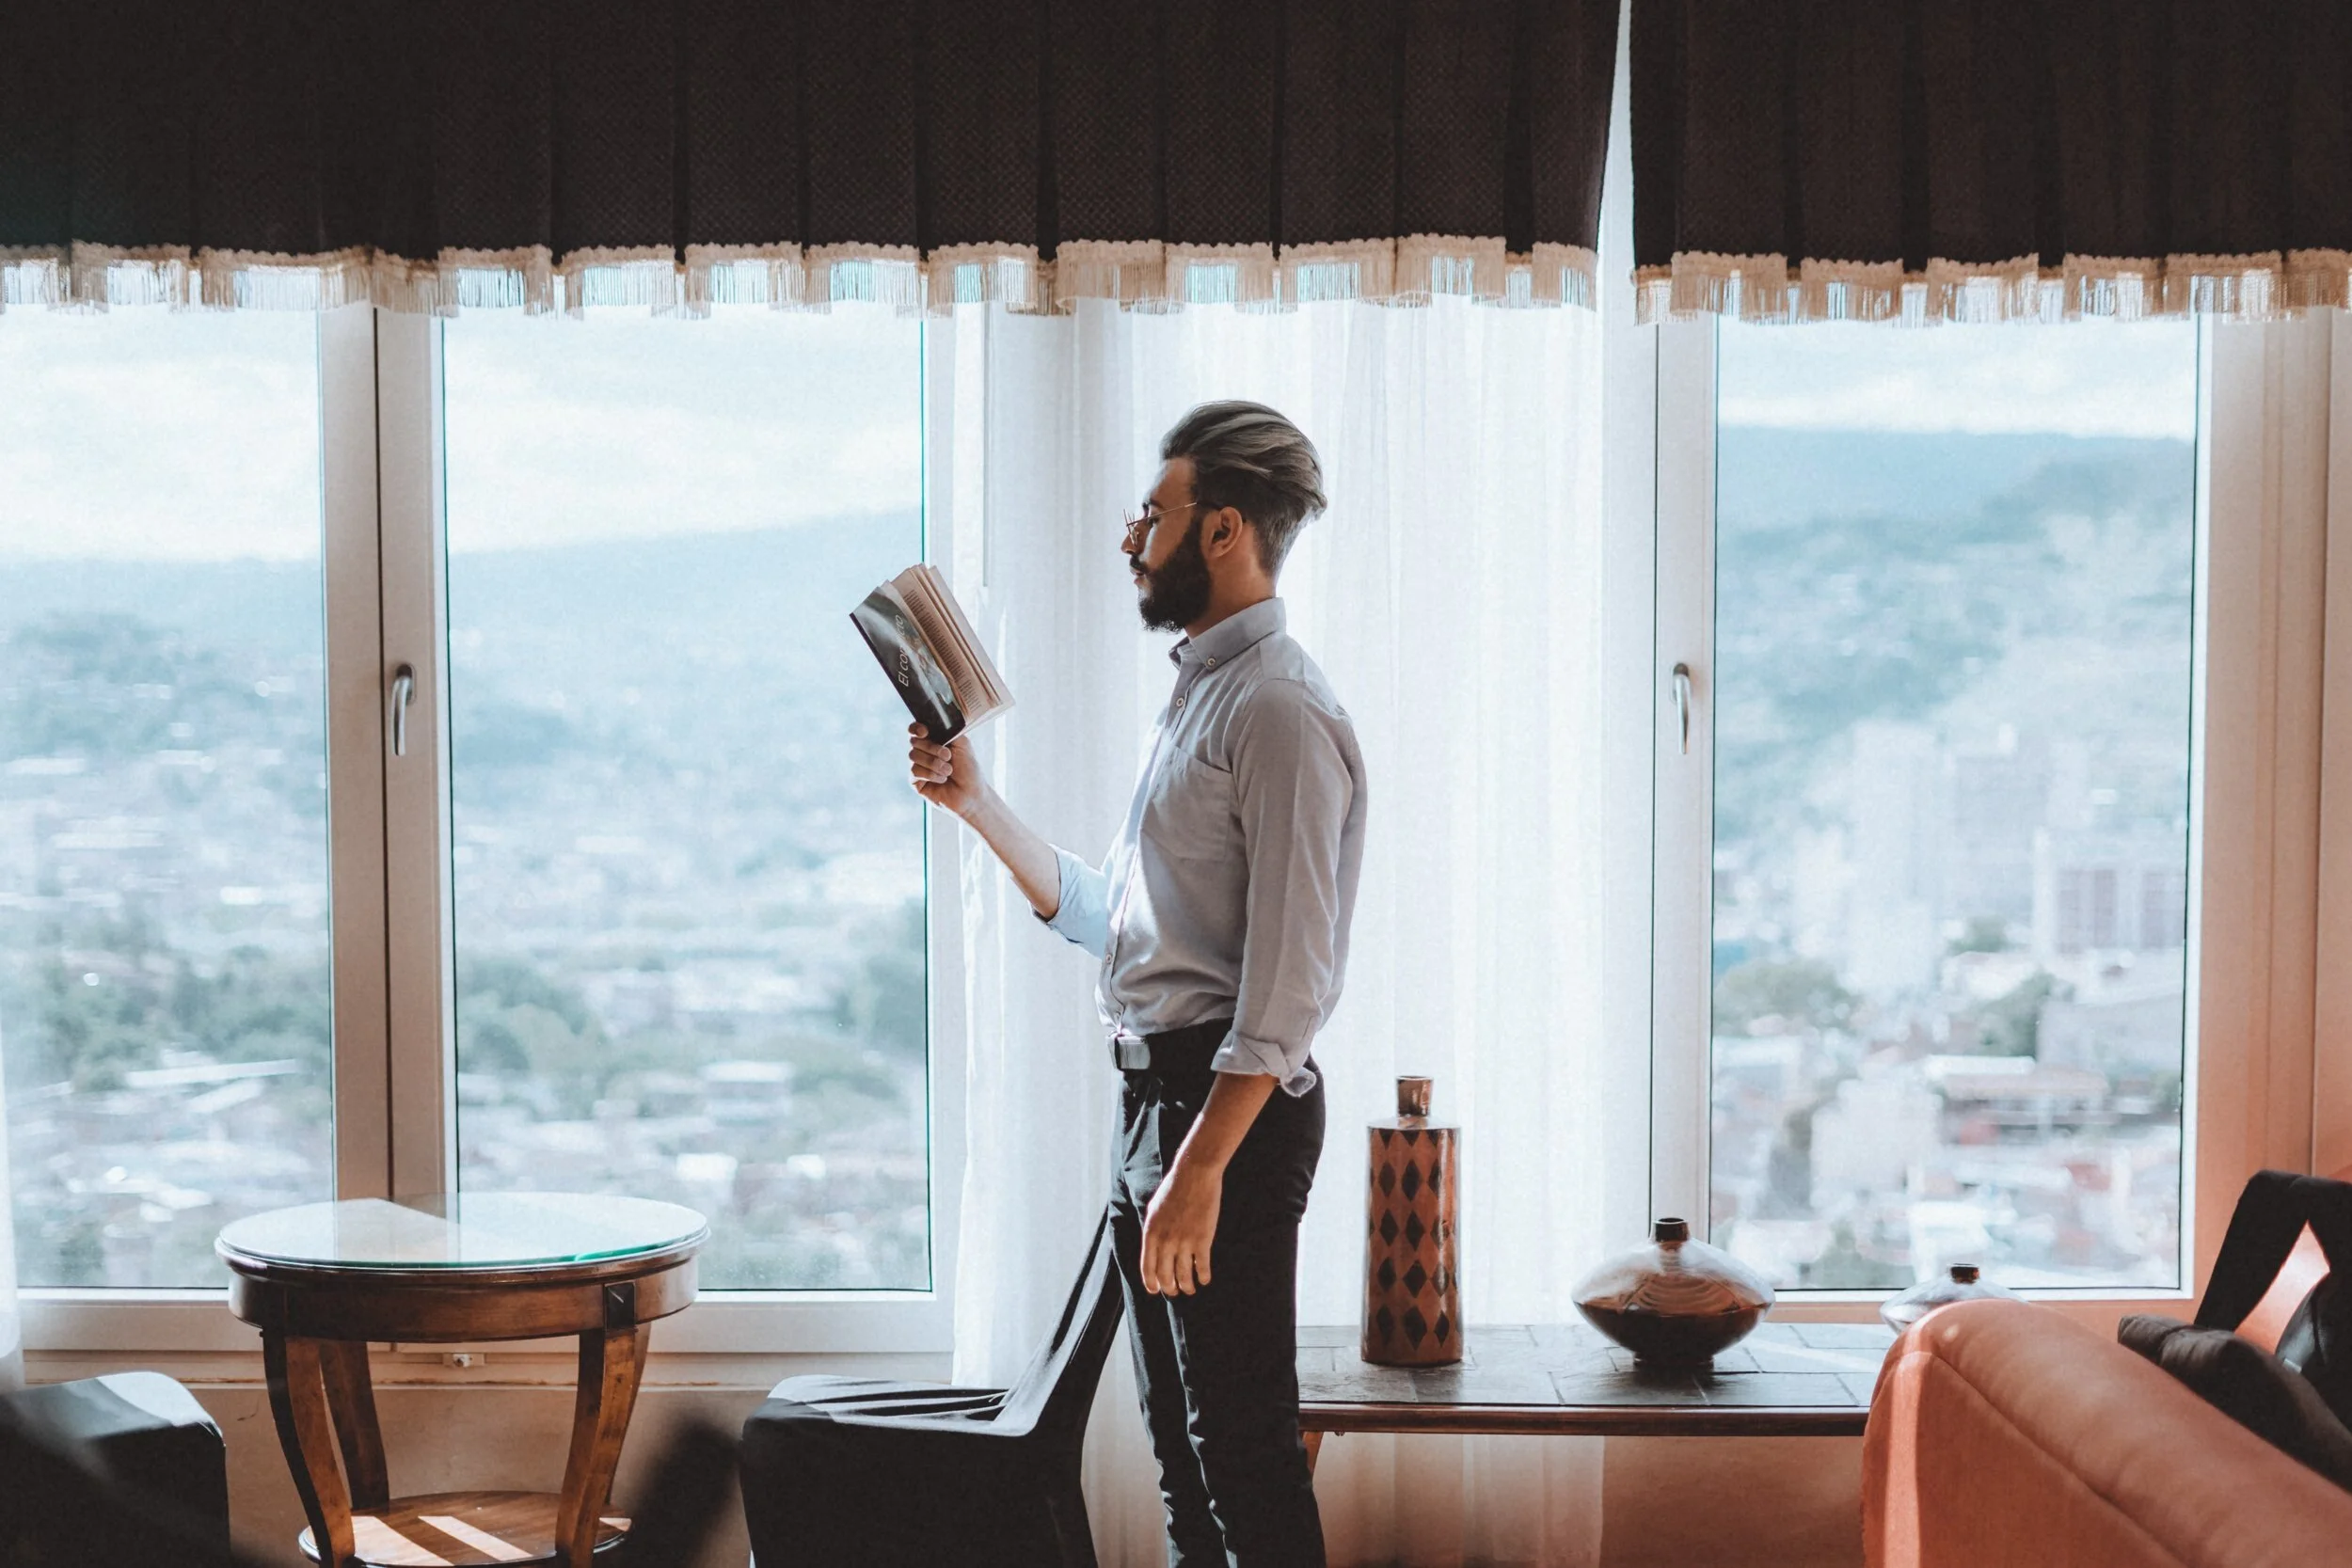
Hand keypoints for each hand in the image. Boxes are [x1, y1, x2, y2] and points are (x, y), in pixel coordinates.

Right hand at [908, 724, 984, 816]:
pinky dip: (931, 774)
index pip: (915, 729)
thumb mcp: (962, 743)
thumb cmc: (969, 769)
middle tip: (948, 756)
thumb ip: (947, 730)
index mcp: (933, 740)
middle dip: (932, 748)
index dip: (916, 728)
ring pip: (913, 756)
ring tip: (948, 771)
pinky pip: (914, 771)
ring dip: (934, 763)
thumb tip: (933, 724)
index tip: (925, 732)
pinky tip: (942, 779)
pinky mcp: (915, 782)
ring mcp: (918, 767)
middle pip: (913, 741)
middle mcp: (923, 752)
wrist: (972, 793)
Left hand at [1141, 1156, 1222, 1295]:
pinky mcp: (1203, 1240)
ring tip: (1190, 1289)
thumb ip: (1152, 1231)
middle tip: (1175, 1291)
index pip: (1147, 1268)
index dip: (1151, 1283)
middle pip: (1165, 1276)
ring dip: (1187, 1286)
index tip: (1155, 1289)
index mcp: (1151, 1234)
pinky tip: (1204, 1279)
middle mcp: (1165, 1242)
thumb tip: (1153, 1248)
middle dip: (1170, 1288)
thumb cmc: (1174, 1189)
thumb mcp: (1154, 1209)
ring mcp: (1184, 1242)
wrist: (1195, 1175)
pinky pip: (1202, 1267)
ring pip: (1184, 1276)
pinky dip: (1203, 1277)